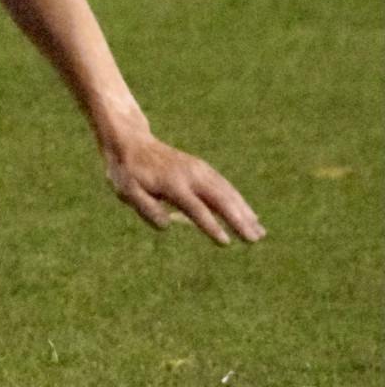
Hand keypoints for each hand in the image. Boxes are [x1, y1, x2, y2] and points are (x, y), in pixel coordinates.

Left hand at [104, 134, 263, 244]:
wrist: (132, 143)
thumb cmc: (127, 173)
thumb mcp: (127, 191)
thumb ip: (146, 208)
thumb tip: (167, 225)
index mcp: (172, 183)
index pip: (196, 208)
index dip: (210, 226)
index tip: (226, 242)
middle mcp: (191, 175)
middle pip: (220, 200)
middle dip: (239, 220)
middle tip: (254, 240)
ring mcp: (199, 170)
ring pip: (227, 192)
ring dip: (245, 212)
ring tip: (259, 232)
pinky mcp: (203, 169)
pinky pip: (225, 186)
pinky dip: (239, 201)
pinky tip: (250, 215)